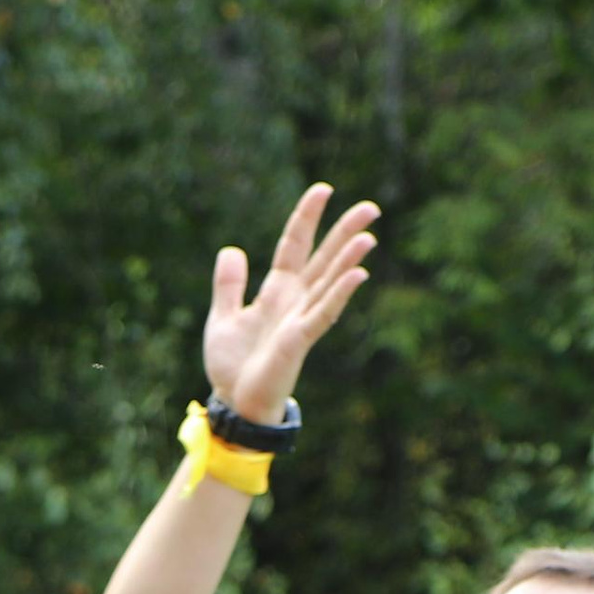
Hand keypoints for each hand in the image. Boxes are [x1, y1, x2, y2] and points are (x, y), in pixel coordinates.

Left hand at [202, 182, 376, 426]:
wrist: (233, 404)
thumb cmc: (231, 366)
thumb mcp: (222, 317)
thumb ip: (229, 285)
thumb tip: (231, 250)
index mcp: (277, 291)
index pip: (295, 246)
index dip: (307, 218)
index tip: (323, 190)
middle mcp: (294, 301)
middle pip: (323, 259)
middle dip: (344, 233)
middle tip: (371, 208)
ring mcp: (300, 319)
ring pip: (329, 283)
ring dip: (348, 260)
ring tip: (368, 235)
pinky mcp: (299, 340)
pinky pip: (323, 314)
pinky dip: (339, 294)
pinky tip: (358, 275)